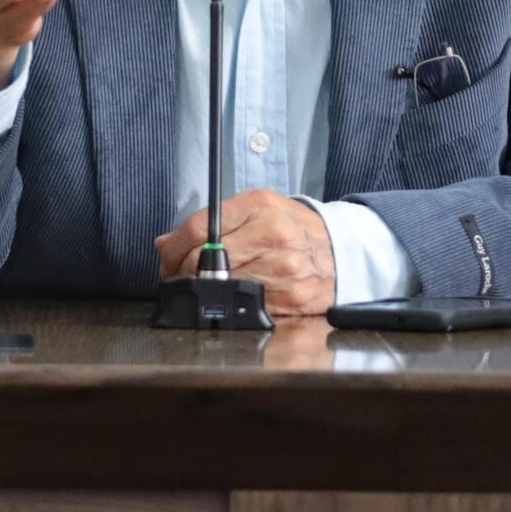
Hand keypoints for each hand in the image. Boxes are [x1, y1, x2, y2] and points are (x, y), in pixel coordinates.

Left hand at [156, 190, 336, 316]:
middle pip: (203, 259)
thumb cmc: (296, 229)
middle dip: (181, 272)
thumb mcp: (260, 209)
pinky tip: (232, 297)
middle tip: (178, 275)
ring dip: (203, 291)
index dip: (174, 248)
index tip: (168, 256)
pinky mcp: (289, 297)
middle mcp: (271, 235)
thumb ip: (214, 220)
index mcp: (259, 207)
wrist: (343, 252)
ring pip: (218, 286)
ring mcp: (281, 268)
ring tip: (205, 286)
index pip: (199, 228)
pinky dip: (229, 304)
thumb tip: (167, 242)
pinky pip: (242, 305)